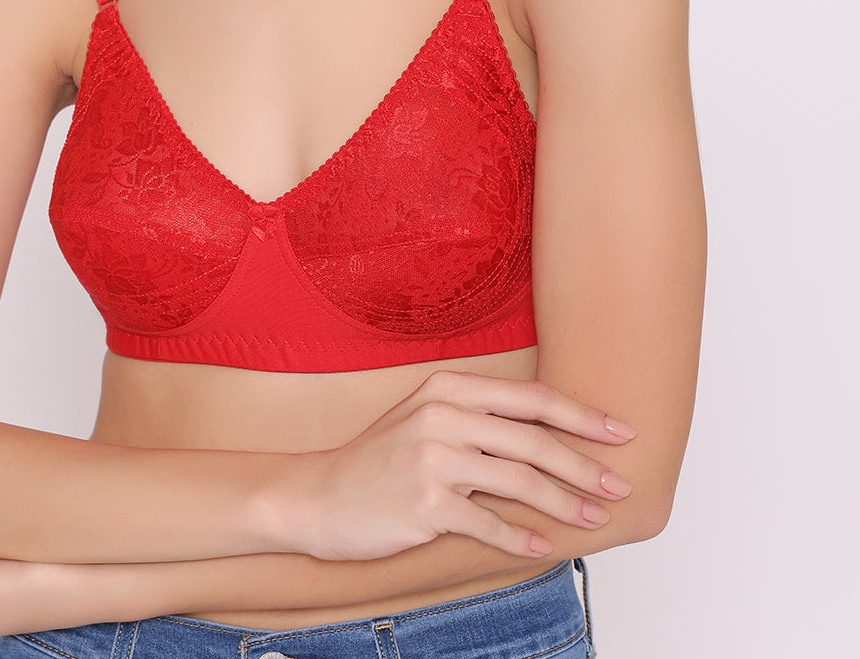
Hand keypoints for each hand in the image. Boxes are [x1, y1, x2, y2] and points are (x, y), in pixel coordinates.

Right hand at [293, 370, 635, 561]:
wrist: (317, 496)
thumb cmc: (380, 460)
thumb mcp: (426, 418)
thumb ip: (478, 419)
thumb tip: (548, 436)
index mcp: (448, 388)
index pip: (530, 398)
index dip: (580, 416)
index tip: (620, 432)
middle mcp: (442, 416)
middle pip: (533, 441)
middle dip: (584, 465)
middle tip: (619, 484)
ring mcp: (432, 459)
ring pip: (520, 483)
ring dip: (565, 504)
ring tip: (595, 518)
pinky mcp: (425, 504)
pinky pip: (488, 524)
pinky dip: (520, 539)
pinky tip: (542, 547)